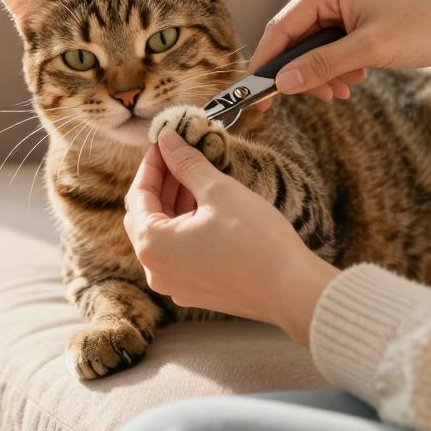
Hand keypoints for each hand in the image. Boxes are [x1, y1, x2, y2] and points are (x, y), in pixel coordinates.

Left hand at [123, 130, 338, 344]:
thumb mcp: (217, 190)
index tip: (165, 142)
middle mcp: (155, 270)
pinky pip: (179, 253)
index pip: (138, 194)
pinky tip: (205, 206)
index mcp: (152, 245)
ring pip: (164, 234)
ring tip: (195, 175)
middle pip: (146, 216)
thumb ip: (186, 163)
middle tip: (180, 156)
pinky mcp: (195, 291)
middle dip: (162, 184)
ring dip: (175, 204)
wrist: (291, 289)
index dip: (152, 164)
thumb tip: (167, 139)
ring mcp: (174, 284)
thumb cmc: (255, 239)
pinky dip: (186, 227)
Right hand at [247, 0, 430, 110]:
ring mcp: (345, 9)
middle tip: (312, 98)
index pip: (282, 26)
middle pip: (296, 40)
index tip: (255, 92)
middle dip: (301, 72)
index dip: (267, 61)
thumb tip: (282, 84)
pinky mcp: (358, 25)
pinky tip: (351, 83)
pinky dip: (335, 71)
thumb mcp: (368, 49)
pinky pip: (331, 52)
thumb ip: (321, 65)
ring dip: (320, 76)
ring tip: (339, 93)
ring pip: (313, 50)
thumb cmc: (424, 27)